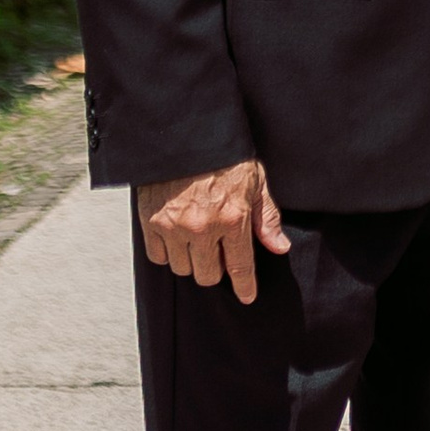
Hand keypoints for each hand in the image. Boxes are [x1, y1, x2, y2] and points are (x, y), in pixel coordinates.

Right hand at [138, 160, 290, 304]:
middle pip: (208, 275)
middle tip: (218, 253)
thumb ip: (266, 218)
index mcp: (232, 218)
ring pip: (183, 269)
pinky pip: (158, 257)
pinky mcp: (150, 222)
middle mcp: (203, 227)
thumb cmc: (224, 156)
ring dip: (192, 261)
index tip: (246, 296)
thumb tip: (279, 247)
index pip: (241, 266)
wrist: (184, 133)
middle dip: (216, 269)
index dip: (245, 286)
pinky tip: (177, 238)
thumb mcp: (256, 182)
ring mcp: (174, 226)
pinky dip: (168, 253)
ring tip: (197, 242)